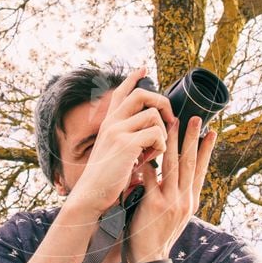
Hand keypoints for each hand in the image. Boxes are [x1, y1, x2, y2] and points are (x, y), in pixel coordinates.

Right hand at [69, 67, 176, 213]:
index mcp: (109, 123)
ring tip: (154, 151)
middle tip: (169, 118)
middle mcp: (112, 122)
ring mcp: (117, 131)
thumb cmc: (107, 178)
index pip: (122, 92)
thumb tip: (156, 126)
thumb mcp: (117, 151)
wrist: (91, 195)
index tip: (144, 67)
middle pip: (142, 94)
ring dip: (162, 133)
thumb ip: (131, 136)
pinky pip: (156, 134)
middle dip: (162, 103)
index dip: (133, 77)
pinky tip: (150, 159)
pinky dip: (160, 146)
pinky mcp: (125, 144)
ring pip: (154, 116)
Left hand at [125, 115, 216, 262]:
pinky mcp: (155, 205)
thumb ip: (176, 195)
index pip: (200, 170)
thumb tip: (175, 176)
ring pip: (174, 165)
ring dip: (174, 142)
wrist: (150, 260)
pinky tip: (146, 149)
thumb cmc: (157, 236)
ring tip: (174, 123)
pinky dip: (148, 163)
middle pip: (190, 163)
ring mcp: (171, 202)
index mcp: (191, 201)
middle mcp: (185, 199)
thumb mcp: (175, 215)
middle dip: (193, 138)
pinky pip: (151, 178)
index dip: (206, 150)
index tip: (212, 131)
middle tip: (196, 117)